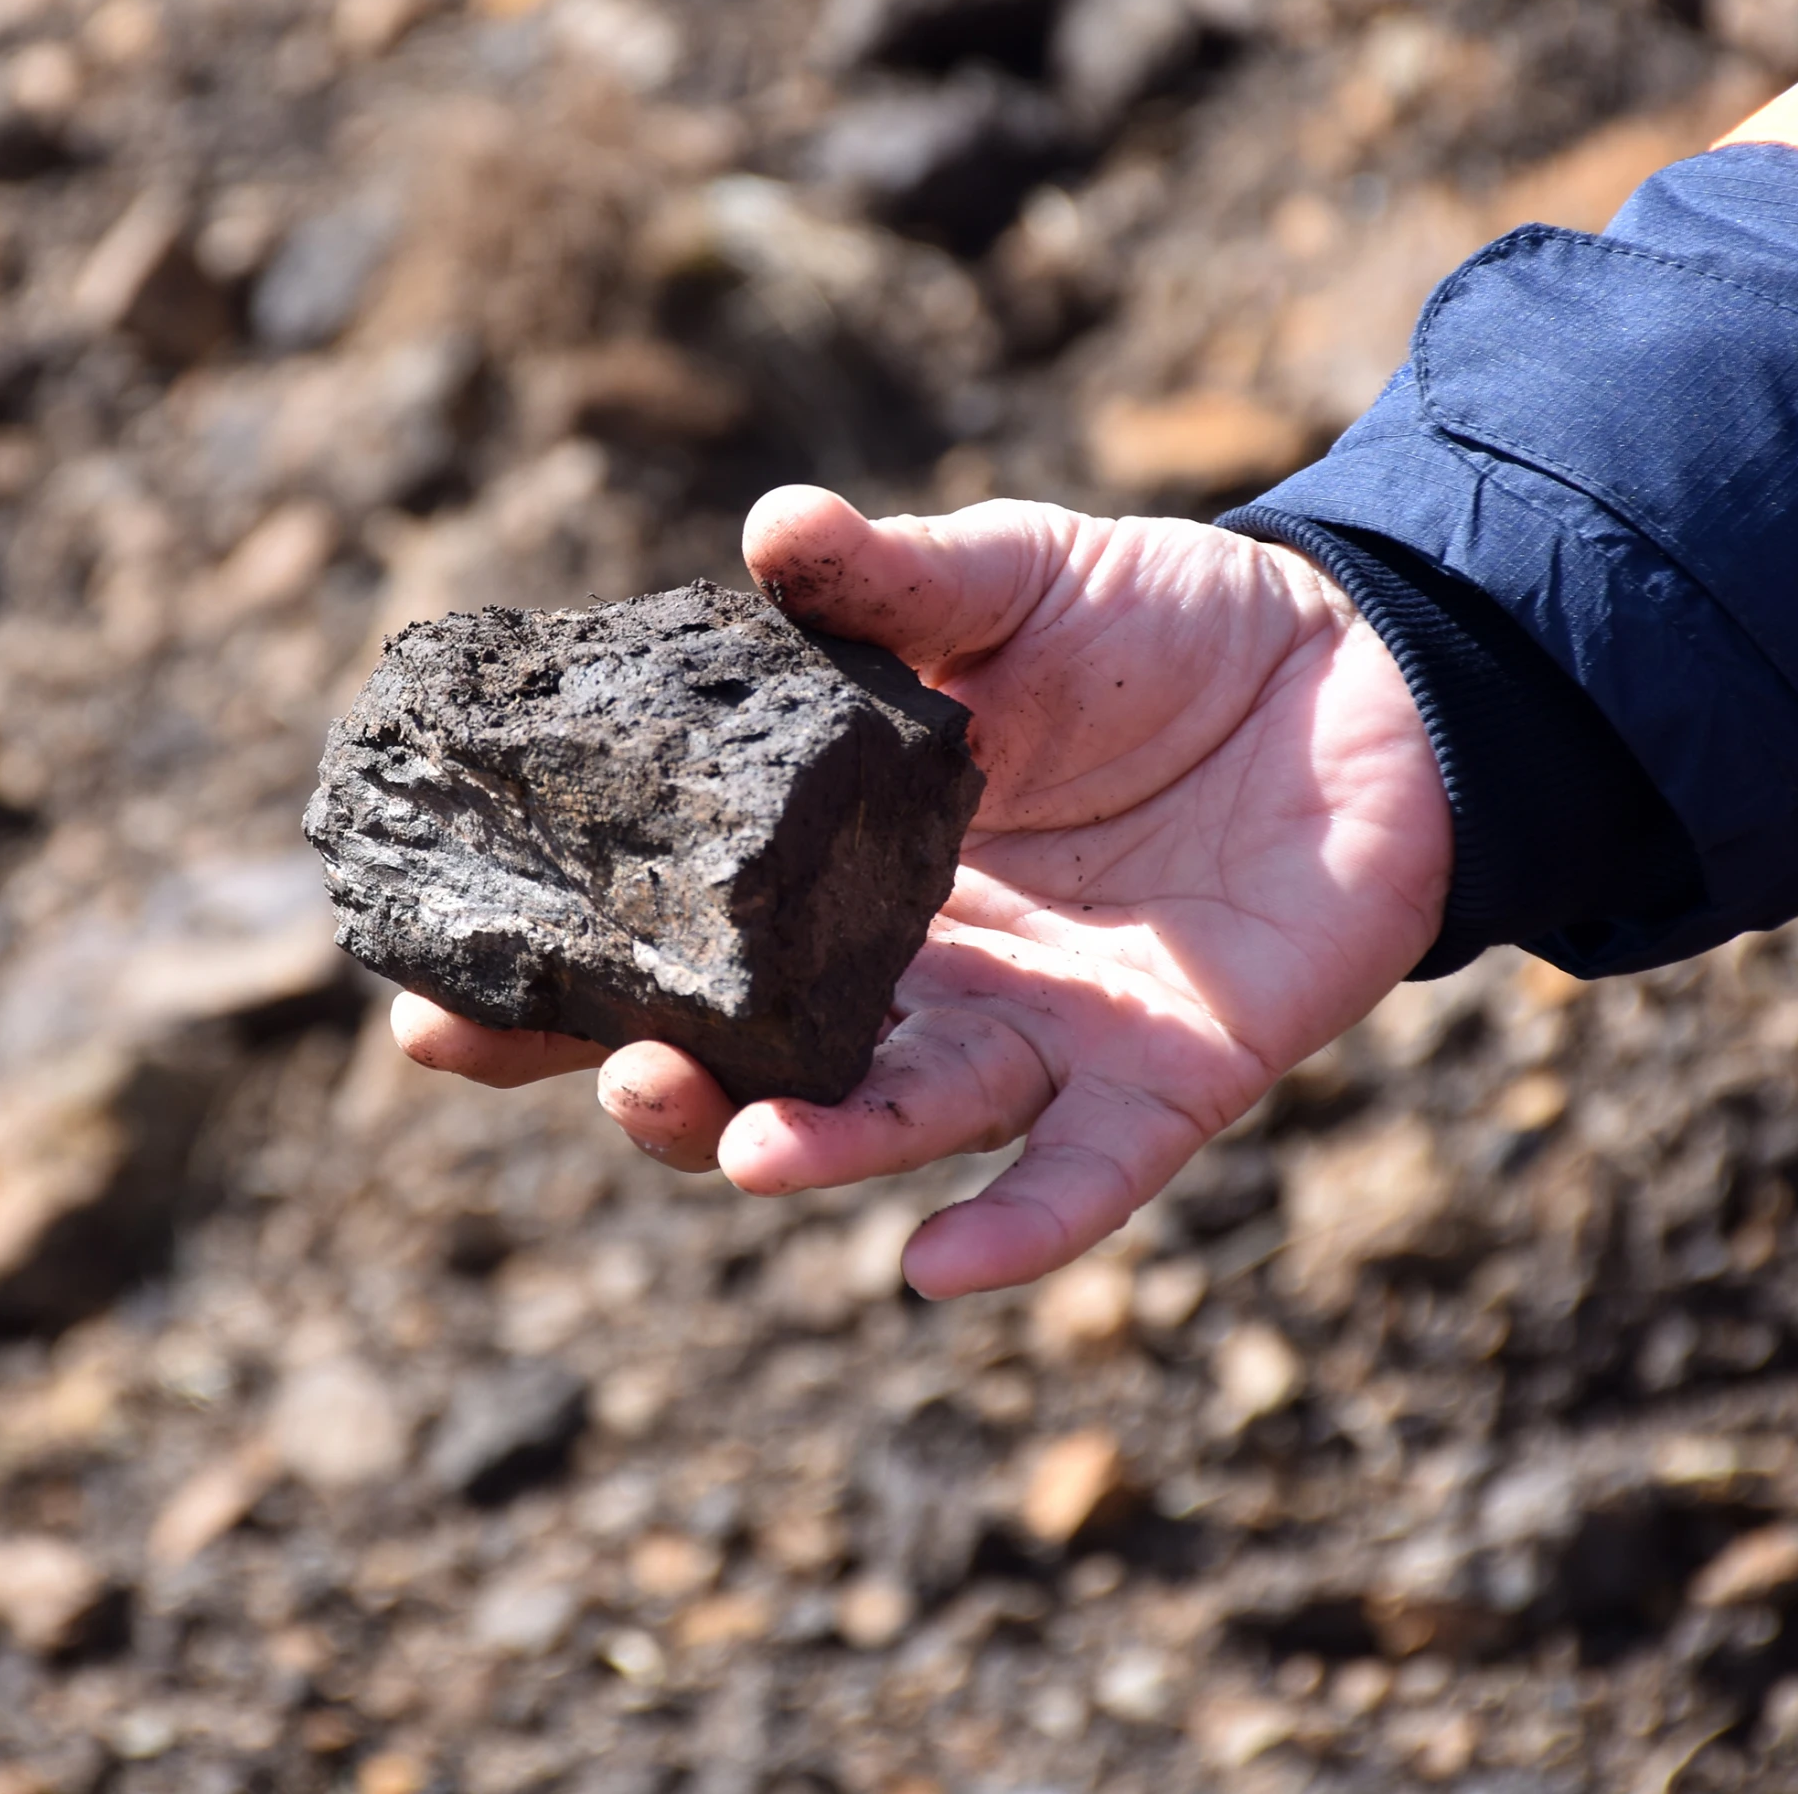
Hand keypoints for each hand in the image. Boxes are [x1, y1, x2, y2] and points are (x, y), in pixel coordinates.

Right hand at [393, 485, 1453, 1297]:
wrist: (1369, 676)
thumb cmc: (1165, 627)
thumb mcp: (1013, 580)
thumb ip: (891, 583)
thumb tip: (770, 527)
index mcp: (846, 865)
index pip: (677, 942)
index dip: (560, 980)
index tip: (428, 1001)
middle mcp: (920, 974)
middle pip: (759, 1061)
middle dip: (657, 1082)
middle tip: (579, 1062)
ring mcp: (1037, 1035)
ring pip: (896, 1118)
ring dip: (808, 1145)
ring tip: (724, 1139)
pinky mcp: (1166, 1079)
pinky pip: (1082, 1178)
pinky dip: (1015, 1229)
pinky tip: (935, 1271)